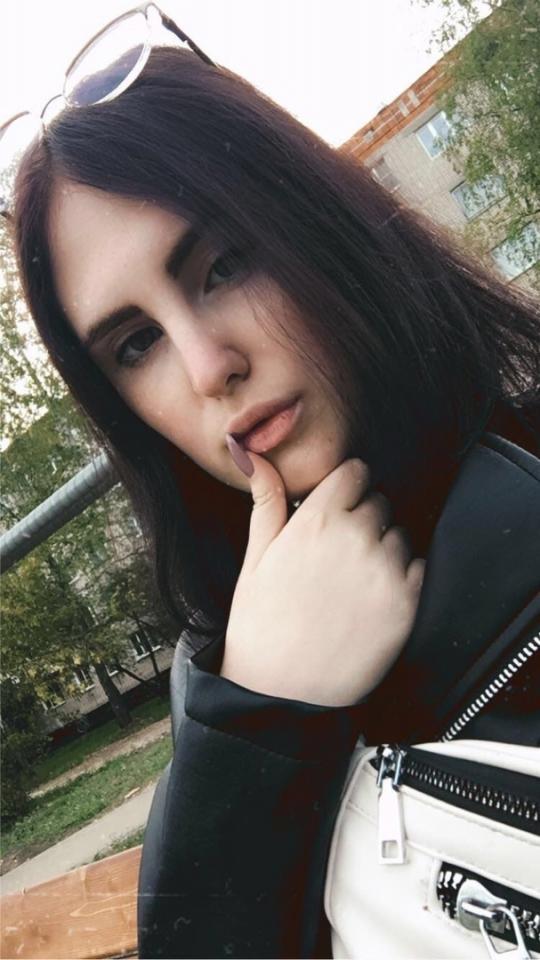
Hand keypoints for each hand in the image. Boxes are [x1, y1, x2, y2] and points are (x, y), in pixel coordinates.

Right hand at [221, 447, 423, 705]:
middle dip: (363, 518)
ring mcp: (385, 570)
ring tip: (352, 581)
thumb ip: (266, 500)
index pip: (355, 472)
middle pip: (379, 501)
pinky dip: (402, 575)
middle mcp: (356, 538)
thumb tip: (252, 454)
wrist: (282, 693)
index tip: (337, 506)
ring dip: (384, 547)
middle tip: (338, 553)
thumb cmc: (261, 626)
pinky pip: (418, 566)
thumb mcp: (255, 558)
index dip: (345, 487)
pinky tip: (370, 598)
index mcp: (316, 521)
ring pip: (400, 534)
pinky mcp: (407, 602)